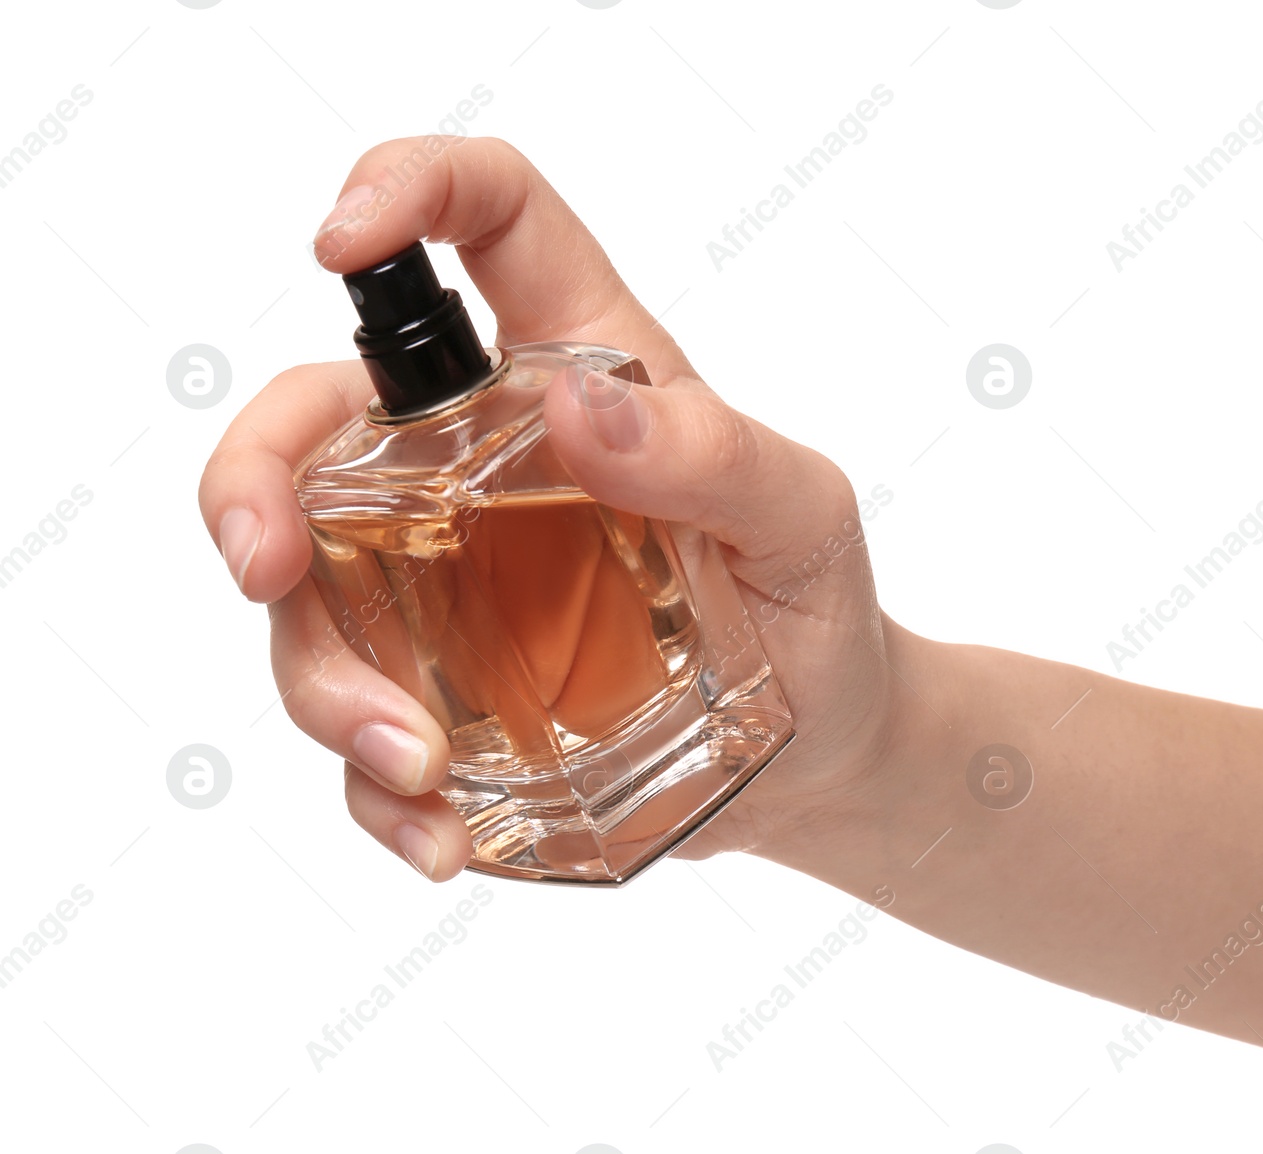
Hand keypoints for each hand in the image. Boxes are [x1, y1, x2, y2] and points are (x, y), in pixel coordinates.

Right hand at [198, 136, 909, 880]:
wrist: (821, 751)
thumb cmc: (816, 605)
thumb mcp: (801, 517)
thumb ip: (713, 453)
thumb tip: (579, 409)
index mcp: (578, 367)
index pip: (485, 220)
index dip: (402, 188)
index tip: (339, 240)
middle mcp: (480, 461)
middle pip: (312, 422)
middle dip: (250, 483)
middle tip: (262, 571)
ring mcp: (444, 579)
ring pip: (308, 595)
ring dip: (325, 683)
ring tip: (417, 769)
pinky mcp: (443, 690)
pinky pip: (360, 729)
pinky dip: (376, 791)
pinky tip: (436, 835)